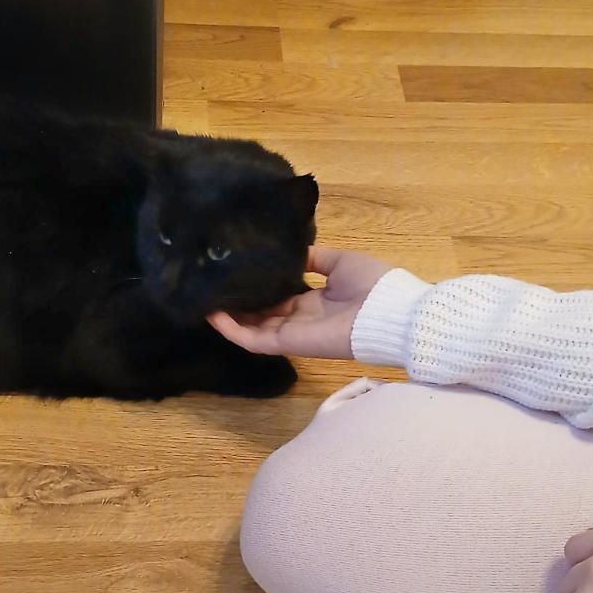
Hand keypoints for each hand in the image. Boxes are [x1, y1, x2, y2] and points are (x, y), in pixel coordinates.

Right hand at [208, 247, 391, 358]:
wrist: (390, 313)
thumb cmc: (372, 285)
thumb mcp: (339, 261)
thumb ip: (314, 258)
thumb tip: (293, 249)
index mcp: (313, 300)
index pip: (278, 297)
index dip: (256, 287)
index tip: (234, 272)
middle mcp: (299, 318)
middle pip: (260, 314)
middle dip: (236, 302)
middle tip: (210, 284)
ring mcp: (291, 333)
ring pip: (250, 328)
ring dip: (227, 316)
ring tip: (202, 298)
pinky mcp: (287, 343)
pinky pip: (253, 340)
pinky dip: (232, 329)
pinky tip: (212, 313)